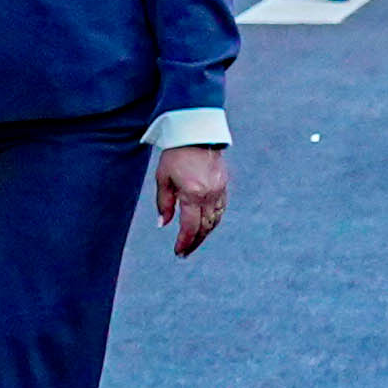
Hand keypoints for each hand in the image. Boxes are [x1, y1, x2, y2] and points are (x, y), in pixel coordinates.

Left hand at [152, 141, 229, 255]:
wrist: (196, 135)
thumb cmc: (175, 156)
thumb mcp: (163, 179)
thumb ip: (163, 204)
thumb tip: (162, 224)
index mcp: (192, 194)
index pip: (190, 227)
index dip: (184, 242)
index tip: (178, 252)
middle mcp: (209, 195)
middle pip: (204, 228)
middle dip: (194, 242)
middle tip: (185, 253)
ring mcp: (219, 191)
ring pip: (215, 221)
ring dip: (204, 234)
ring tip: (193, 242)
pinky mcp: (224, 186)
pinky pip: (220, 210)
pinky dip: (213, 221)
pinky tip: (205, 226)